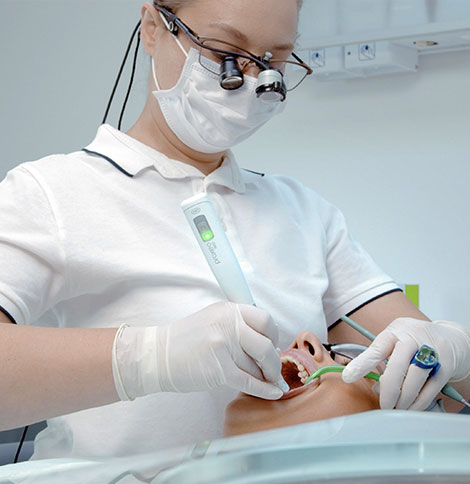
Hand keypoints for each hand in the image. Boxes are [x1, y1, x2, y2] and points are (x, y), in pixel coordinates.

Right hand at [112, 301, 284, 399]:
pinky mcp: (219, 369)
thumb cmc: (185, 341)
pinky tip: (272, 392)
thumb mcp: (213, 320)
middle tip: (273, 369)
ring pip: (257, 366)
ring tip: (266, 381)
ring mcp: (223, 345)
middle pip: (266, 344)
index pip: (265, 319)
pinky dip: (264, 390)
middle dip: (274, 361)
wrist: (156, 355)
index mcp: (228, 310)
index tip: (274, 345)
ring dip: (264, 377)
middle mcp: (228, 324)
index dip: (274, 335)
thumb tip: (270, 344)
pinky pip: (249, 382)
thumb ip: (239, 326)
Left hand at [341, 318, 469, 409]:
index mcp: (395, 331)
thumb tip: (376, 389)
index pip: (376, 349)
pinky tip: (410, 408)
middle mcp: (413, 339)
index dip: (361, 364)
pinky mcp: (445, 368)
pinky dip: (418, 403)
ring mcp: (431, 353)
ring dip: (403, 400)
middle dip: (388, 391)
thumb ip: (383, 359)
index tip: (348, 377)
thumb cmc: (415, 340)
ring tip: (396, 408)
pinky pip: (429, 390)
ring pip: (414, 380)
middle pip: (397, 368)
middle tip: (383, 405)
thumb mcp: (396, 339)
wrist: (452, 338)